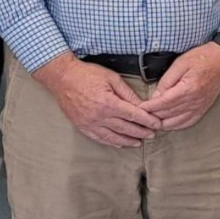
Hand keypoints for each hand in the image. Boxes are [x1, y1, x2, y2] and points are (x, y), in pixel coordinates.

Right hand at [32, 54, 162, 146]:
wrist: (62, 78)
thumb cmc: (87, 74)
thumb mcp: (111, 78)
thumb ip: (127, 93)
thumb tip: (141, 103)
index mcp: (109, 103)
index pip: (133, 115)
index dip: (147, 121)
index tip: (157, 124)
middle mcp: (100, 116)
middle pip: (126, 128)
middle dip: (141, 132)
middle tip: (152, 135)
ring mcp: (90, 123)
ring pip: (113, 137)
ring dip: (128, 140)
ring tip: (139, 142)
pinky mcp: (82, 126)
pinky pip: (99, 138)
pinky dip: (111, 142)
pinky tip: (120, 144)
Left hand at [140, 42, 219, 131]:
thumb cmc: (202, 58)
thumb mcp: (180, 63)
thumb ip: (166, 81)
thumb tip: (156, 96)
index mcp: (187, 89)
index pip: (162, 104)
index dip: (148, 108)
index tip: (138, 108)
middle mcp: (194, 102)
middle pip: (167, 115)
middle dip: (152, 117)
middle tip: (140, 116)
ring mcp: (199, 107)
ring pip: (176, 122)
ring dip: (162, 124)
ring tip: (151, 122)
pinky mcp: (203, 109)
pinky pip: (187, 123)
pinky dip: (176, 126)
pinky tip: (168, 125)